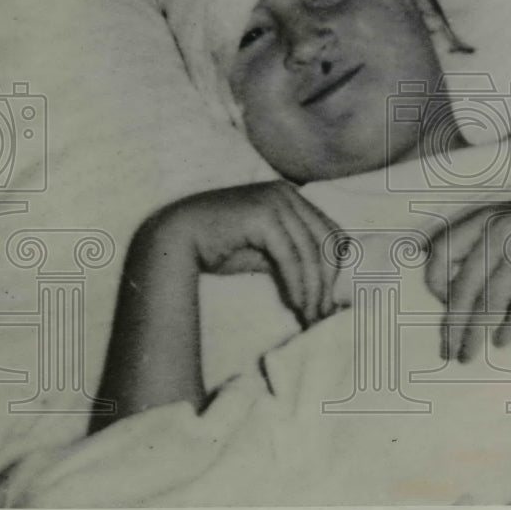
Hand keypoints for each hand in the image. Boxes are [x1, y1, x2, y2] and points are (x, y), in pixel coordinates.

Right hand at [144, 181, 342, 327]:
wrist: (175, 236)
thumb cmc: (218, 245)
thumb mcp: (265, 251)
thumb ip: (293, 258)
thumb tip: (323, 287)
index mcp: (291, 196)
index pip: (330, 232)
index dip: (336, 267)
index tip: (331, 298)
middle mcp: (287, 193)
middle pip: (326, 241)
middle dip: (328, 281)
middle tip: (324, 313)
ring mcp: (276, 201)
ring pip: (310, 251)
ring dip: (314, 288)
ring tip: (311, 315)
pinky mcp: (263, 216)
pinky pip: (291, 256)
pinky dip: (298, 283)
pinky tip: (296, 304)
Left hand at [425, 192, 510, 362]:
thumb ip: (480, 244)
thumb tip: (441, 283)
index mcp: (486, 217)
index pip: (441, 250)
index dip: (434, 282)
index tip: (441, 305)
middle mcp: (501, 229)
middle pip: (463, 286)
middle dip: (451, 324)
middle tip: (445, 351)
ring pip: (489, 303)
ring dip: (474, 335)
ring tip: (467, 357)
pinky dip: (509, 329)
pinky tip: (501, 342)